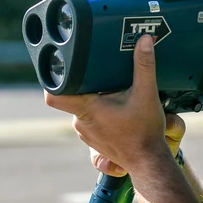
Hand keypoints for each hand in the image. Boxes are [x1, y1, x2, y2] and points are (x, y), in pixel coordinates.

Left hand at [44, 35, 181, 174]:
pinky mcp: (93, 140)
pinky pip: (88, 119)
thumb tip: (144, 41)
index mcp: (87, 109)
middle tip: (99, 71)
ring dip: (93, 98)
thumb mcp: (147, 94)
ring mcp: (85, 133)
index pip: (54, 95)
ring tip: (112, 90)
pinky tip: (115, 108)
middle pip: (71, 96)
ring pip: (81, 107)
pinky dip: (98, 112)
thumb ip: (144, 66)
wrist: (148, 162)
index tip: (62, 66)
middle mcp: (80, 123)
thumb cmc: (145, 133)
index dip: (53, 80)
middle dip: (84, 83)